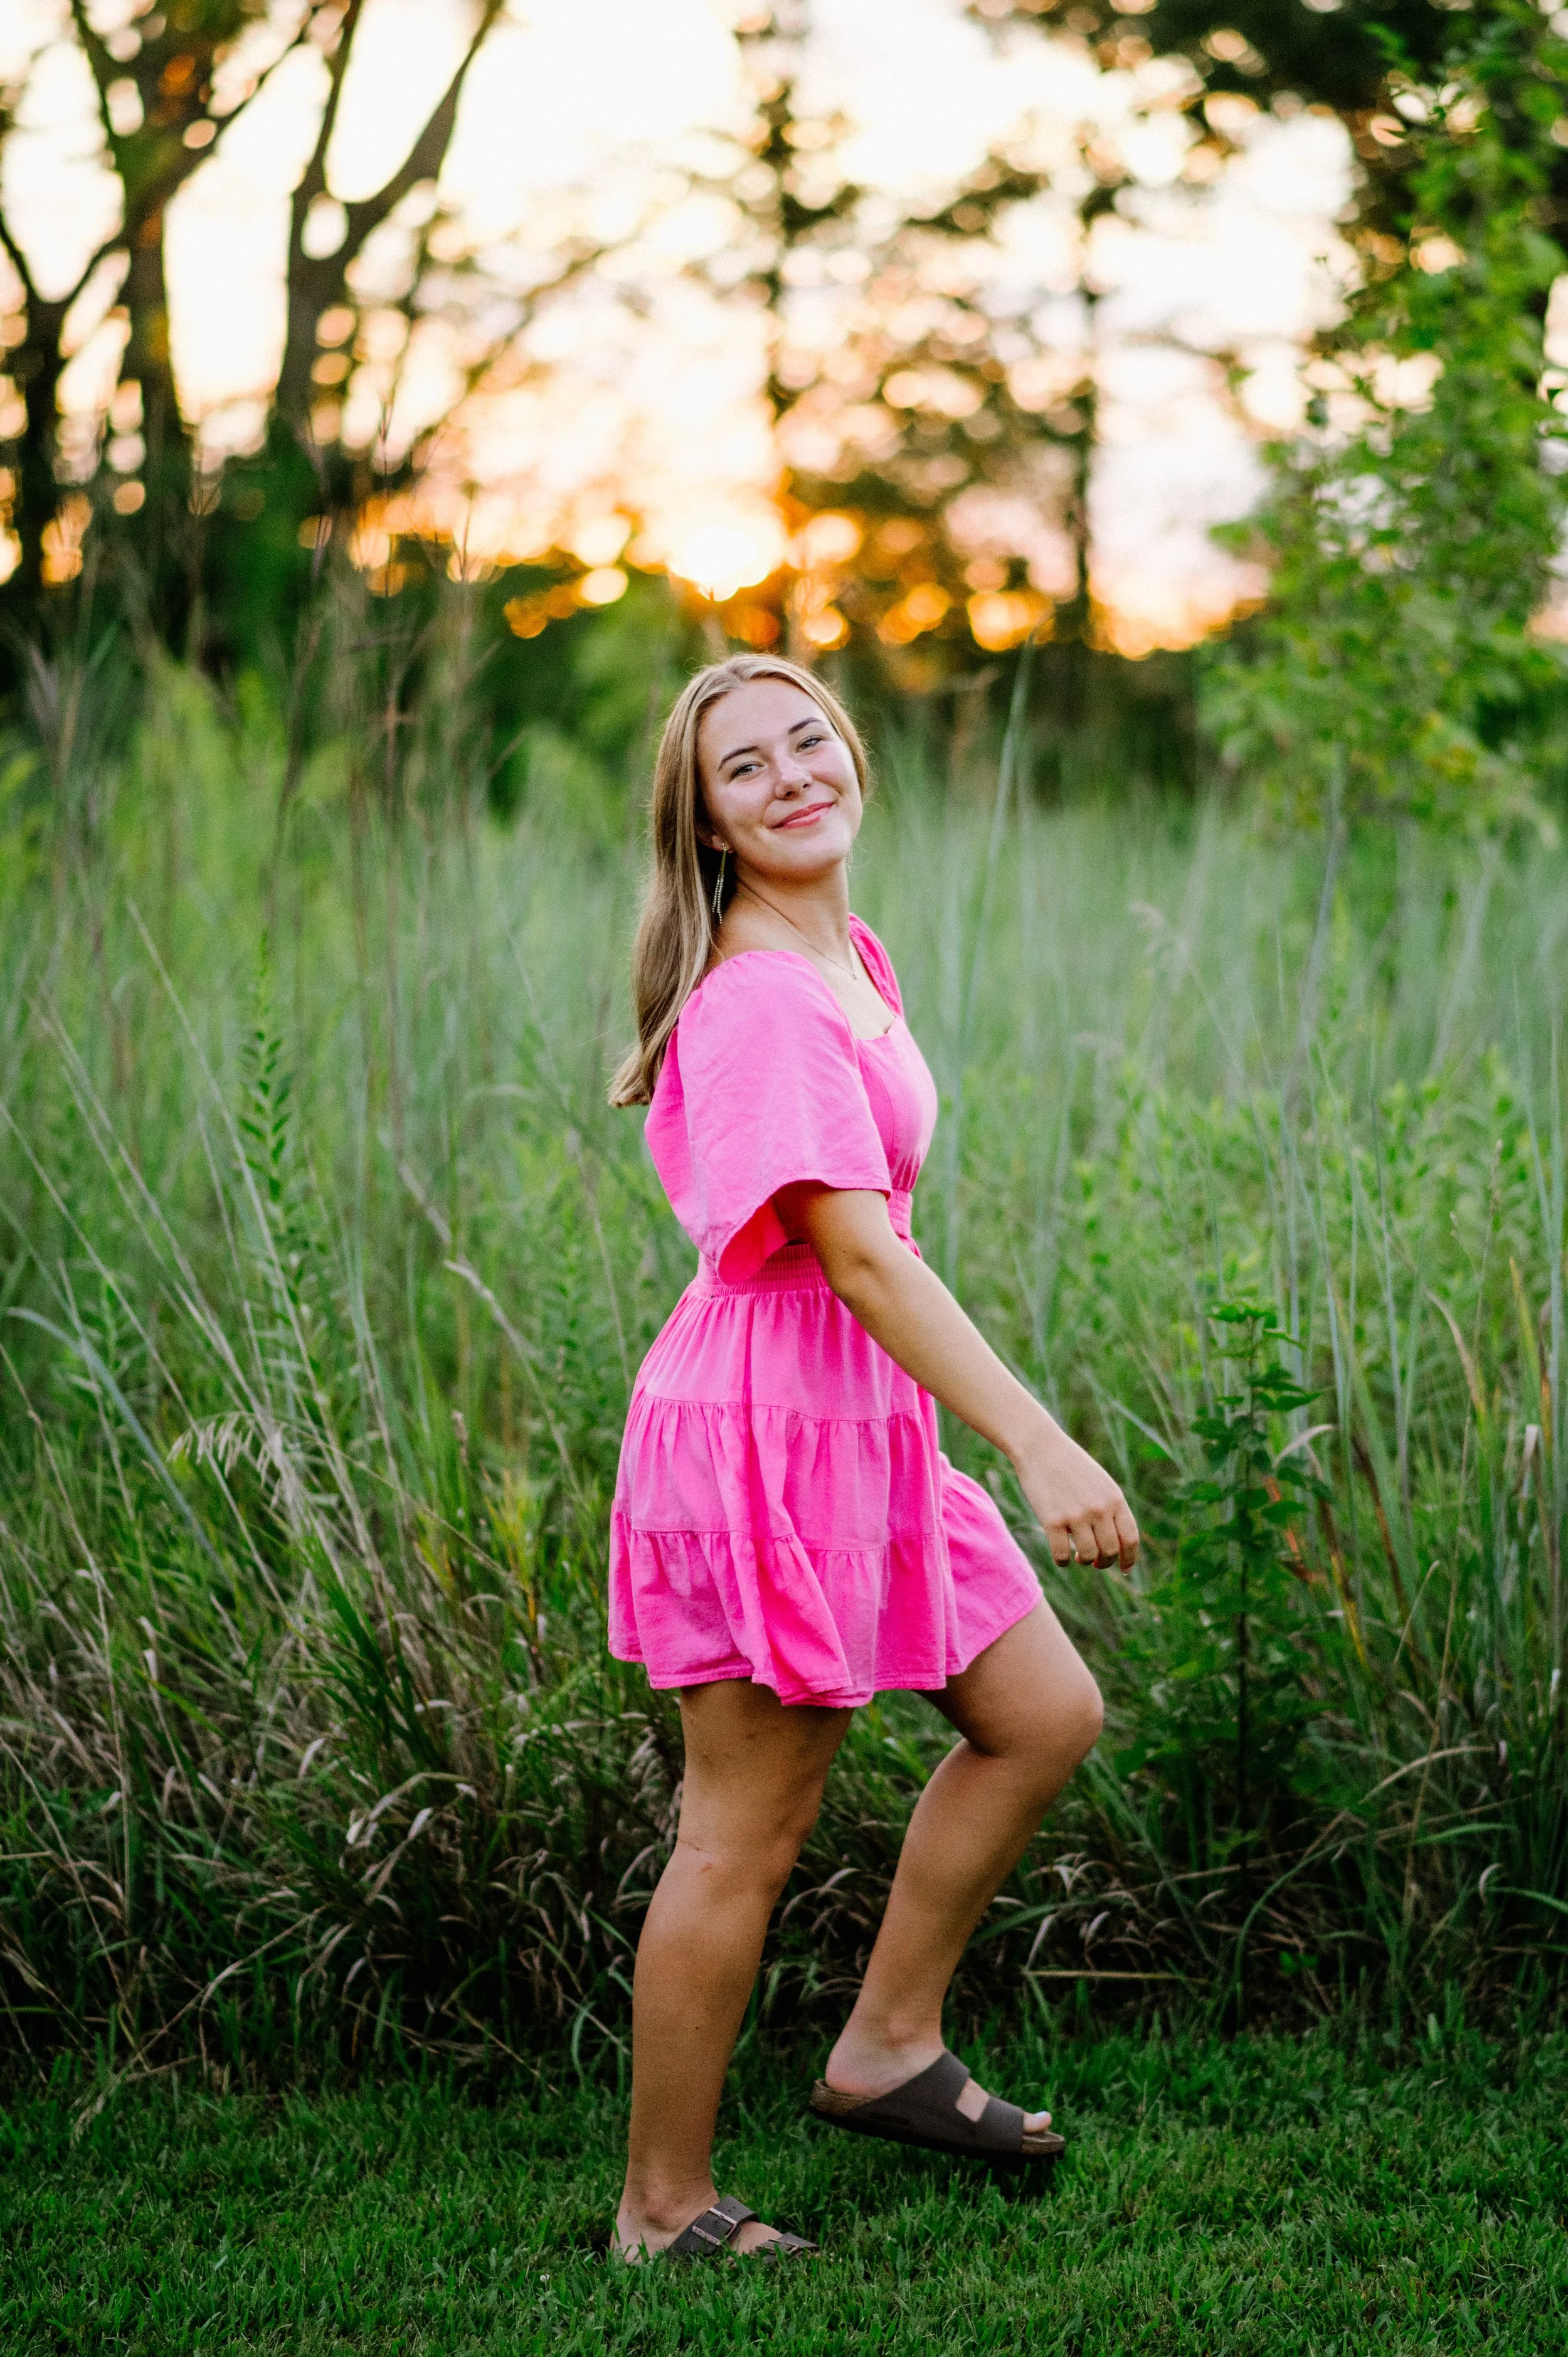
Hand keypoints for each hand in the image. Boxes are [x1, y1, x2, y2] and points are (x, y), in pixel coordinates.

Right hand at [1014, 1423, 1139, 1571]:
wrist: (1039, 1447)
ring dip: (1085, 1561)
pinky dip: (1063, 1562)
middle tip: (1096, 1562)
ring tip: (1078, 1556)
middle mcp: (1099, 1508)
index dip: (1129, 1558)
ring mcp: (1076, 1515)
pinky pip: (1062, 1555)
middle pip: (1111, 1551)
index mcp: (1114, 1498)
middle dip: (1104, 1562)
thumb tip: (1116, 1544)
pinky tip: (1062, 1557)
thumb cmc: (1069, 1465)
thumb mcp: (1099, 1483)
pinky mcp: (1052, 1521)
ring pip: (1088, 1556)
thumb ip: (1110, 1508)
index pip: (1130, 1538)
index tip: (1124, 1569)